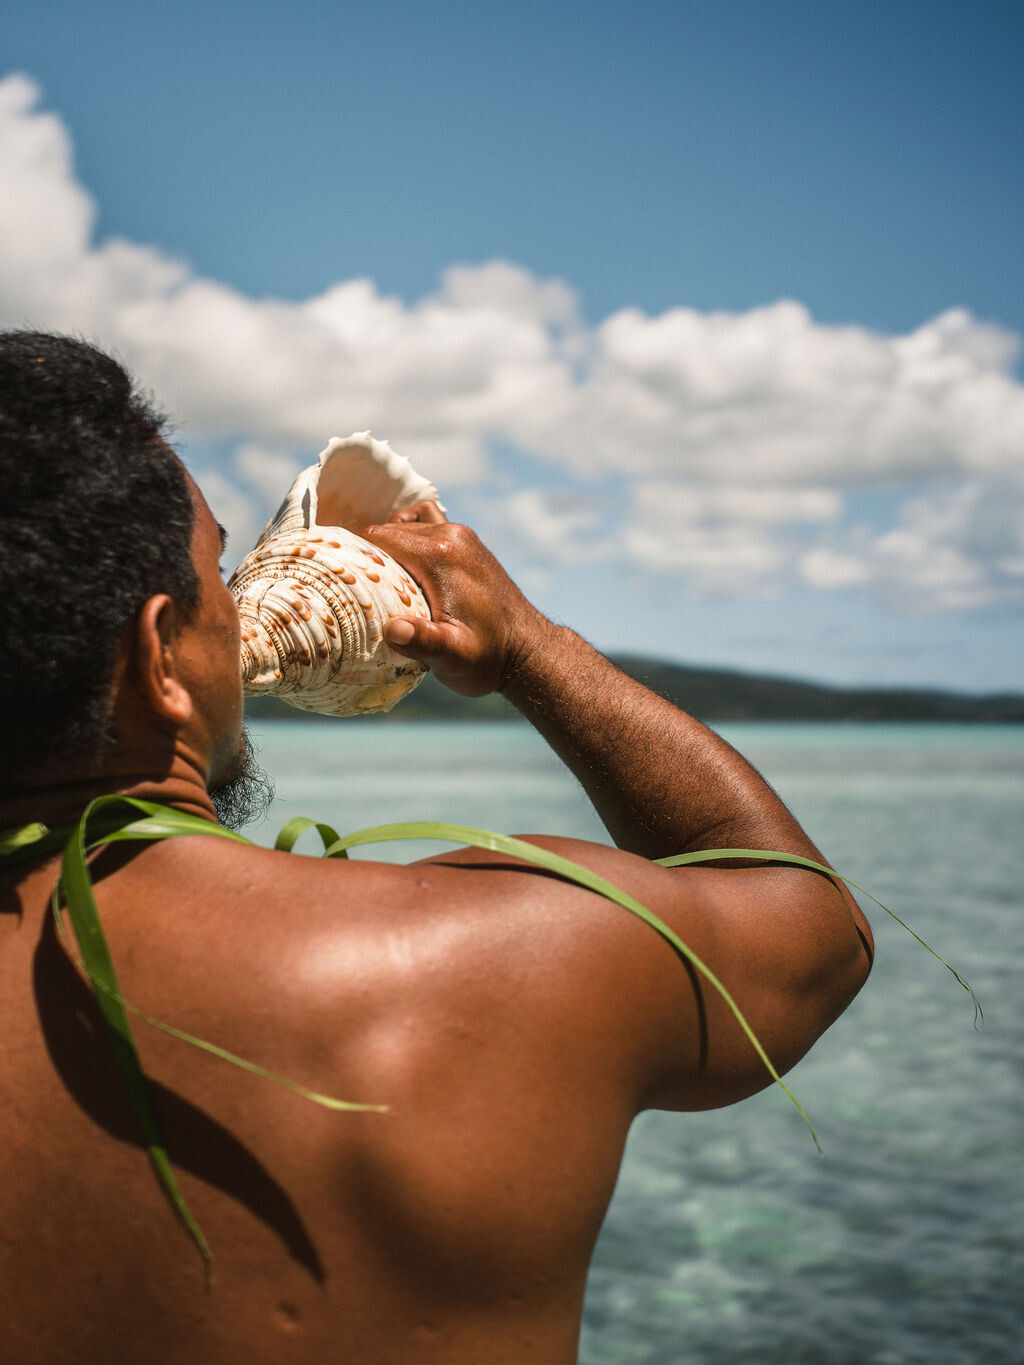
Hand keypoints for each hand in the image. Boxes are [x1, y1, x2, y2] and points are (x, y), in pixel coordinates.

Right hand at [362, 520, 552, 696]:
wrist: (529, 651)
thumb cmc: (489, 658)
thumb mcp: (454, 659)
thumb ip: (423, 643)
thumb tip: (392, 629)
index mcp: (441, 556)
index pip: (378, 538)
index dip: (355, 557)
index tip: (346, 583)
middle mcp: (451, 536)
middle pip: (390, 530)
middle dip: (370, 555)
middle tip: (362, 591)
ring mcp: (463, 536)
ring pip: (408, 525)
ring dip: (391, 546)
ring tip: (383, 580)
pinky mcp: (468, 543)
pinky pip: (429, 524)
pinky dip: (412, 536)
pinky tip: (407, 566)